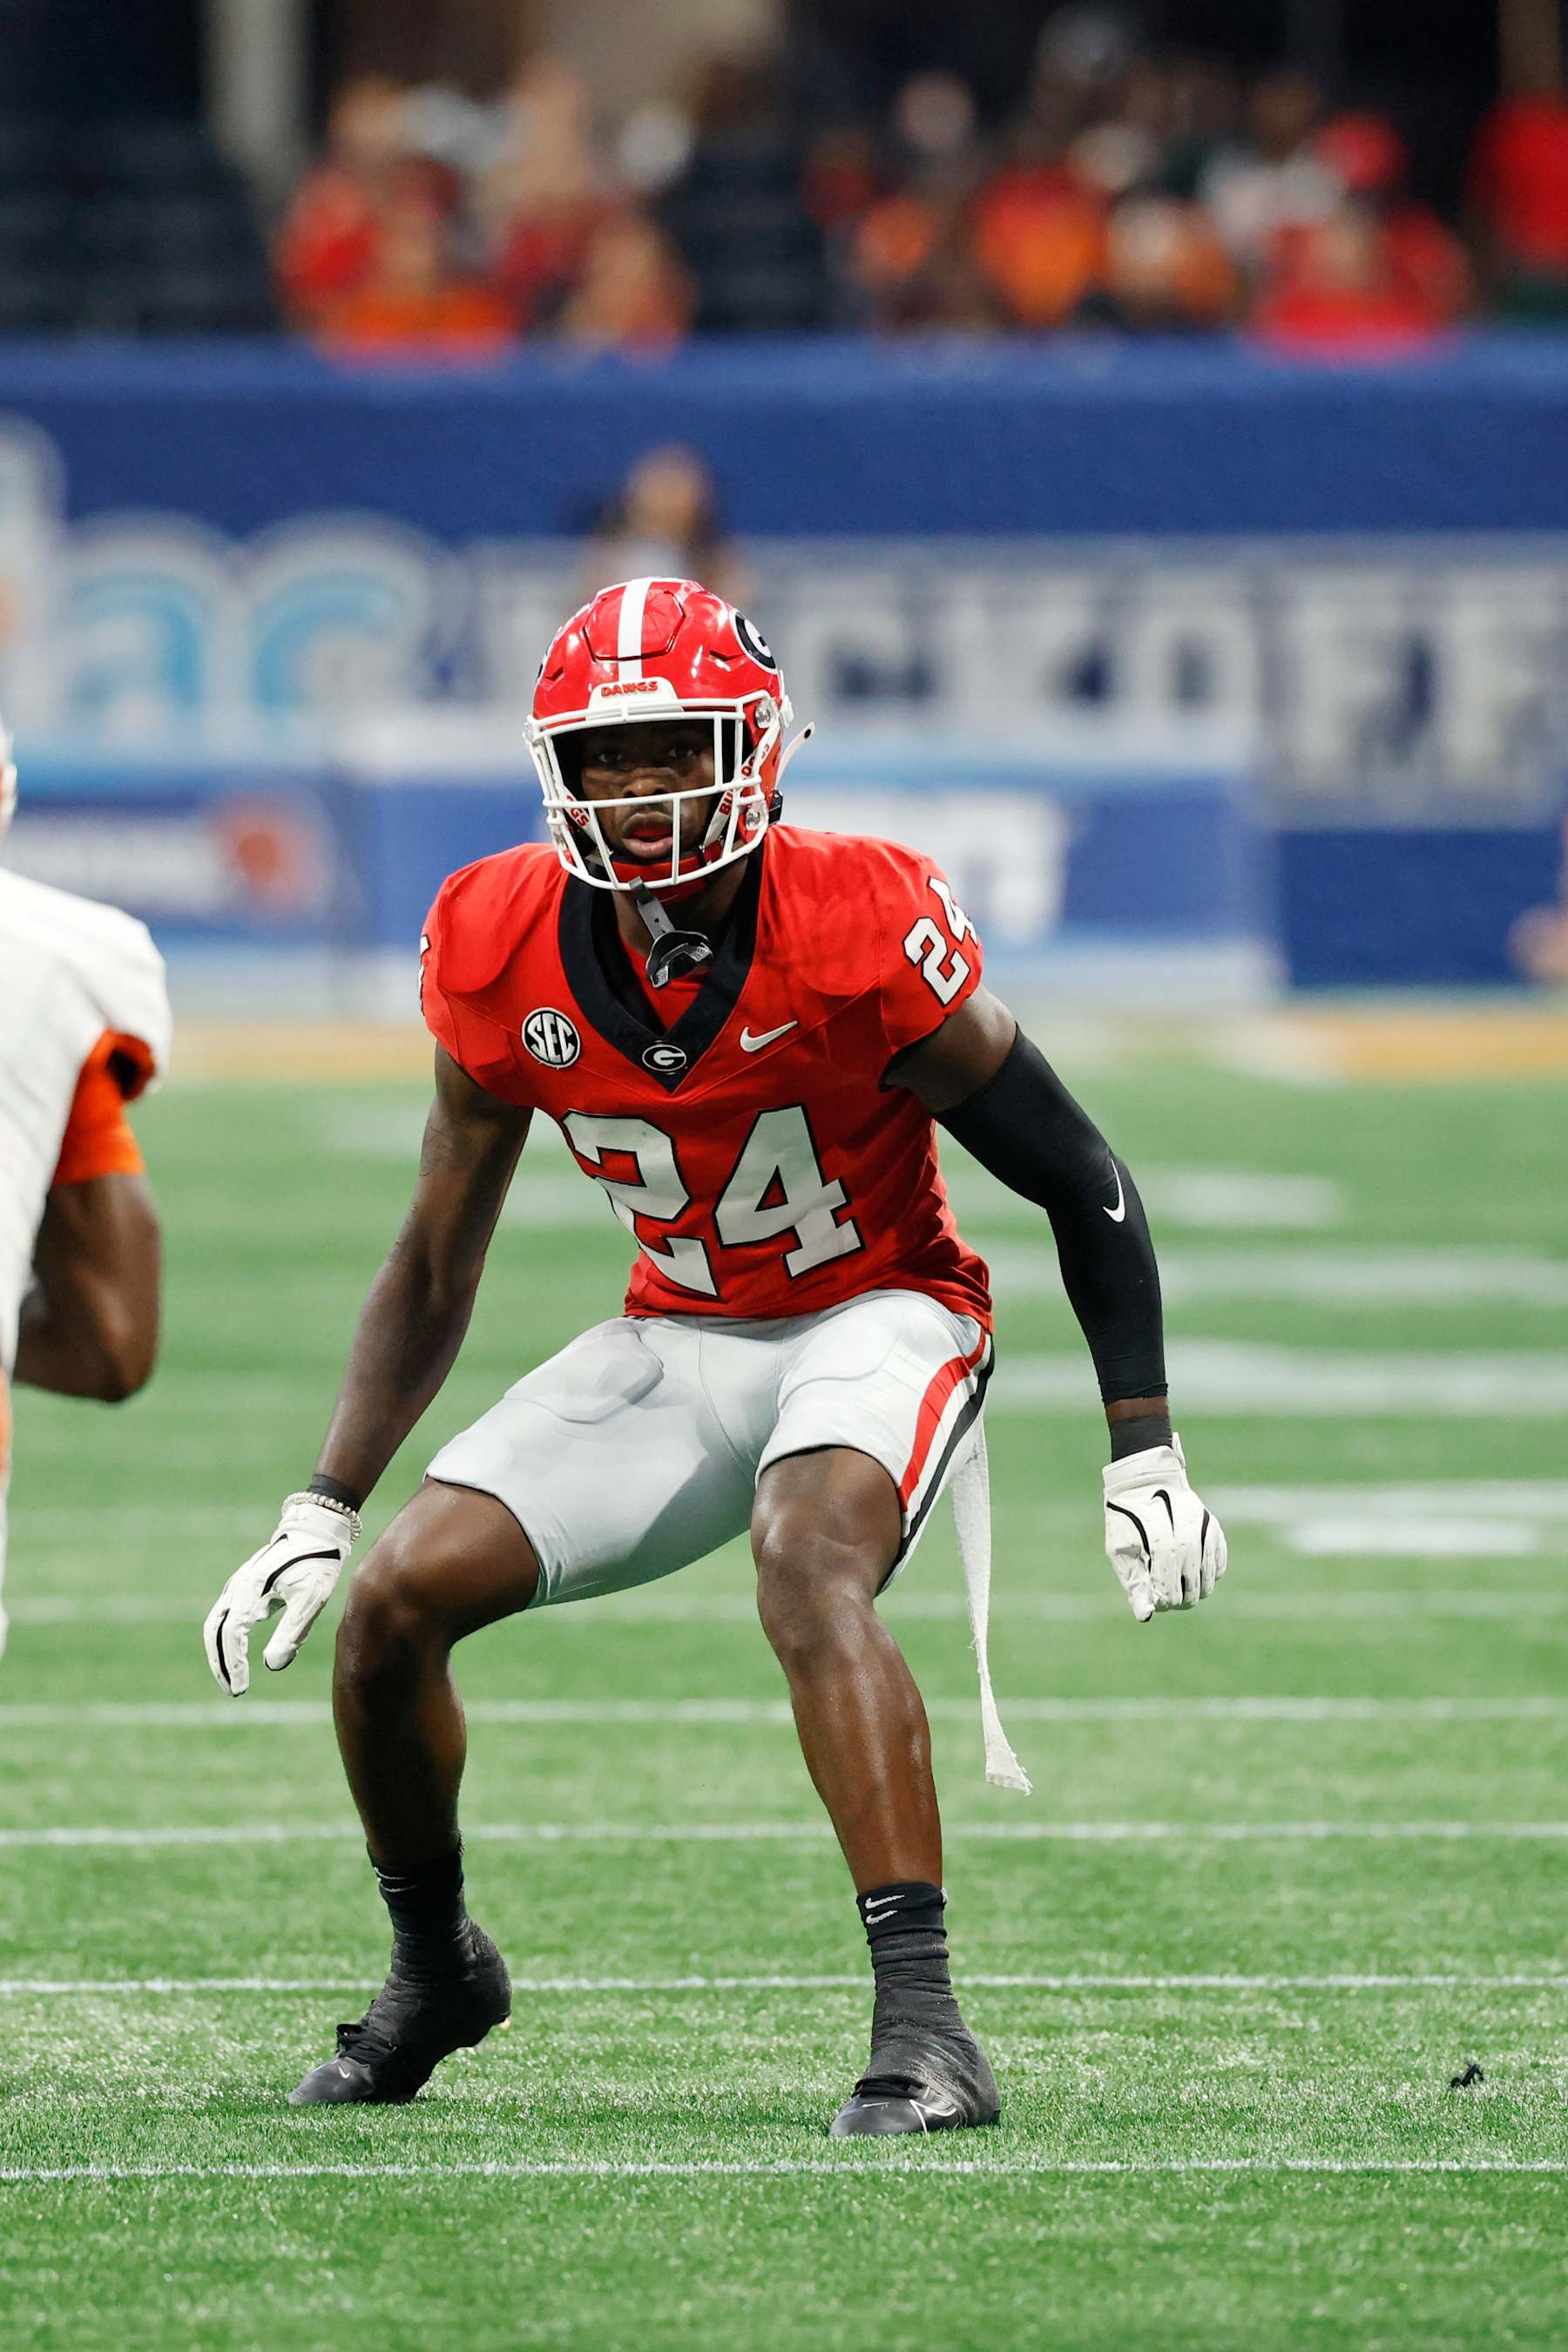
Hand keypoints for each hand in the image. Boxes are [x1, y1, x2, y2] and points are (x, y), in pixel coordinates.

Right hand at [203, 1493, 359, 1694]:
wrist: (317, 1528)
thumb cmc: (318, 1561)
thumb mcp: (311, 1598)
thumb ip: (292, 1632)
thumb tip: (272, 1665)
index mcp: (252, 1589)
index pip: (232, 1634)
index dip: (233, 1663)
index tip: (240, 1688)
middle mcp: (238, 1586)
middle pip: (215, 1631)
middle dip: (220, 1662)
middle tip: (232, 1689)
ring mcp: (238, 1584)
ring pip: (217, 1623)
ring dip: (220, 1652)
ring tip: (232, 1677)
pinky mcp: (245, 1585)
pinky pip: (227, 1616)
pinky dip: (227, 1638)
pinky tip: (238, 1654)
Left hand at [1102, 1436, 1225, 1622]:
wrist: (1144, 1480)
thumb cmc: (1127, 1519)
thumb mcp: (1121, 1551)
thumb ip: (1136, 1584)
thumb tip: (1146, 1616)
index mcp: (1161, 1546)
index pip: (1169, 1593)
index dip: (1160, 1603)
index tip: (1152, 1597)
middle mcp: (1188, 1540)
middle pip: (1192, 1592)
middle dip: (1177, 1599)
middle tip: (1164, 1592)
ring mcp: (1205, 1534)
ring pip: (1209, 1582)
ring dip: (1193, 1589)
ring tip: (1177, 1582)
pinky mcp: (1215, 1530)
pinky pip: (1219, 1565)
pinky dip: (1208, 1573)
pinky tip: (1191, 1568)